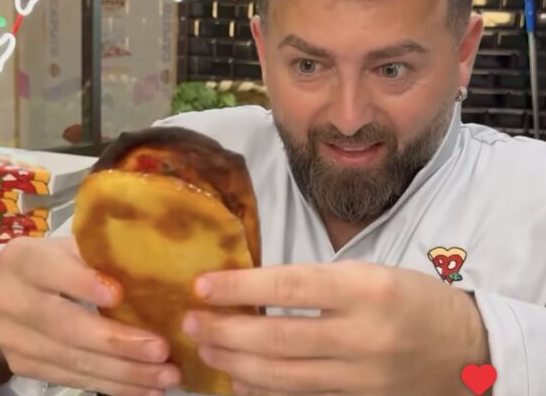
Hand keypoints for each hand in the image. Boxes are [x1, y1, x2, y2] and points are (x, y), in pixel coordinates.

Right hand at [0, 236, 180, 395]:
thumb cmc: (52, 264)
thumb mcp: (68, 248)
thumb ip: (100, 255)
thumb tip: (156, 266)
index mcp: (25, 261)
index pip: (54, 272)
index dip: (84, 283)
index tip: (119, 295)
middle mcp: (12, 301)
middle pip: (66, 326)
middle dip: (118, 341)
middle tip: (161, 350)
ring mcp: (15, 340)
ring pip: (74, 360)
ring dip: (124, 372)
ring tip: (165, 376)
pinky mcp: (25, 367)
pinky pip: (73, 379)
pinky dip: (113, 386)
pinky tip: (145, 389)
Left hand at [182, 262, 489, 395]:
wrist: (467, 347)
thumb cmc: (412, 298)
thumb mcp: (369, 273)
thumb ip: (317, 285)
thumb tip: (256, 291)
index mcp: (366, 289)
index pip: (289, 284)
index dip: (240, 286)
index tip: (202, 285)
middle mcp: (363, 335)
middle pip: (278, 337)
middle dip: (226, 330)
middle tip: (191, 321)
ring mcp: (362, 376)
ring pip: (284, 376)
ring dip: (236, 362)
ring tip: (206, 347)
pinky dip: (265, 390)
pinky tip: (239, 378)